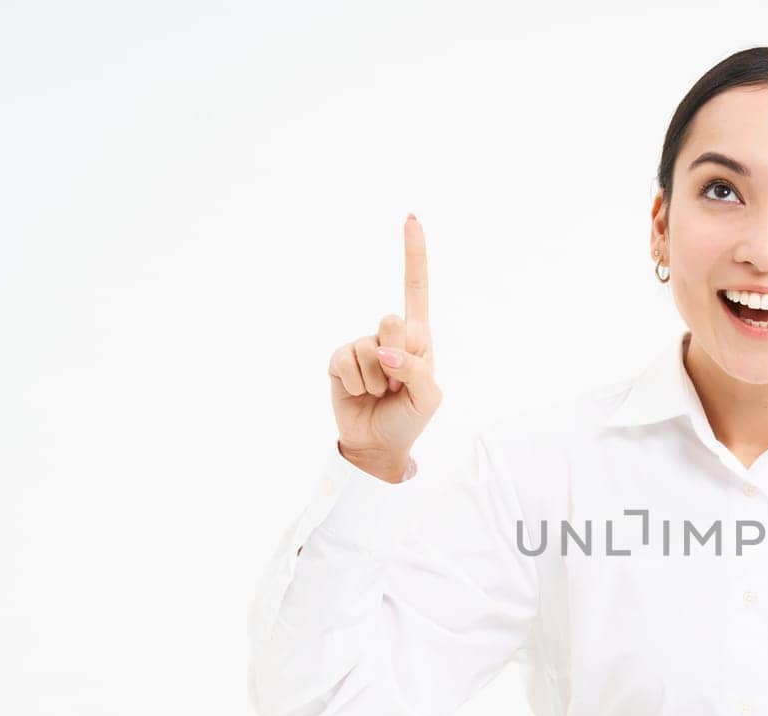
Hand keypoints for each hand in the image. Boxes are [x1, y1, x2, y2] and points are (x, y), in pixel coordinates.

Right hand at [328, 215, 442, 478]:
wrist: (377, 444)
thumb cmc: (408, 417)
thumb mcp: (428, 397)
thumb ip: (415, 369)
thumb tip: (385, 352)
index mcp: (417, 337)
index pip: (415, 290)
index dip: (414, 255)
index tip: (411, 219)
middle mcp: (388, 335)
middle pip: (391, 321)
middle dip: (398, 357)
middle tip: (397, 383)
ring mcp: (362, 345)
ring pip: (369, 349)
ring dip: (378, 380)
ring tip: (380, 393)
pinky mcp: (339, 359)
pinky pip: (347, 362)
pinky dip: (356, 385)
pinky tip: (360, 394)